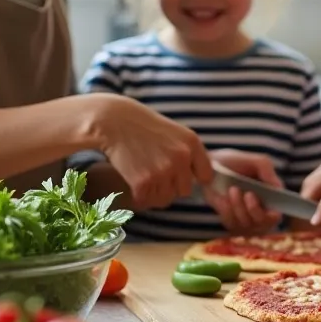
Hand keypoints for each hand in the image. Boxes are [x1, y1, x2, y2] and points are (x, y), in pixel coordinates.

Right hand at [82, 94, 212, 210]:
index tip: (181, 176)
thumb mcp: (175, 133)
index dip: (193, 179)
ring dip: (154, 193)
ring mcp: (163, 170)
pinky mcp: (143, 181)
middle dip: (171, 186)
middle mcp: (181, 157)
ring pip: (165, 198)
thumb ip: (189, 153)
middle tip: (155, 174)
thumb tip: (200, 180)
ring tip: (143, 177)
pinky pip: (146, 200)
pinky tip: (133, 181)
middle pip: (184, 191)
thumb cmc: (143, 127)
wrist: (114, 120)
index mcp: (192, 143)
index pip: (206, 176)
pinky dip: (139, 196)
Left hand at [203, 149, 283, 233]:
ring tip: (231, 189)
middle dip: (249, 208)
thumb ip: (268, 170)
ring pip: (246, 224)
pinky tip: (222, 198)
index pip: (275, 216)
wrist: (212, 168)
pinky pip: (231, 224)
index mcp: (272, 198)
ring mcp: (247, 219)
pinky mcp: (233, 223)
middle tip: (238, 190)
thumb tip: (276, 187)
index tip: (250, 195)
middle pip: (262, 224)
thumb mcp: (255, 161)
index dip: (268, 213)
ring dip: (236, 206)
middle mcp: (262, 212)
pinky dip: (225, 211)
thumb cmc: (236, 163)